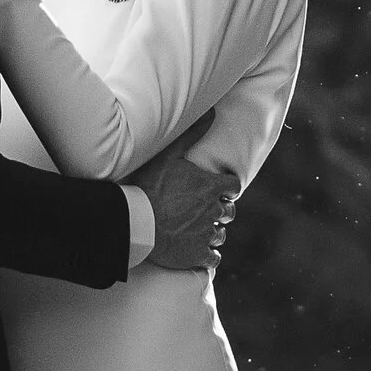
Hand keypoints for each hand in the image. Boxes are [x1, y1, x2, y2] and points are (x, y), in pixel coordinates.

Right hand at [127, 111, 238, 272]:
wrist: (137, 223)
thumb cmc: (150, 188)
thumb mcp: (169, 156)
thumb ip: (191, 134)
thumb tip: (212, 111)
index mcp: (211, 187)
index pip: (233, 186)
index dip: (226, 188)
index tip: (216, 190)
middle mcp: (214, 210)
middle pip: (228, 212)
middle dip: (219, 210)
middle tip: (201, 210)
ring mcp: (207, 234)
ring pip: (219, 234)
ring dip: (211, 232)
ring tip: (194, 230)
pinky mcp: (198, 255)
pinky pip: (212, 258)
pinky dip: (206, 256)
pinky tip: (195, 251)